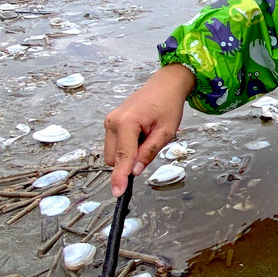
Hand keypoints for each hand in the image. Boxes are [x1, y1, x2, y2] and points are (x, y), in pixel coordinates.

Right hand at [103, 64, 194, 195]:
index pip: (123, 157)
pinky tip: (140, 134)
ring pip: (113, 154)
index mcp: (127, 122)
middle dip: (130, 161)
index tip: (117, 191)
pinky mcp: (110, 123)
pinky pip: (115, 145)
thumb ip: (149, 152)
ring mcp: (109, 121)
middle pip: (114, 159)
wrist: (165, 85)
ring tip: (146, 136)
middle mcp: (113, 121)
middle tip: (150, 144)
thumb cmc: (168, 104)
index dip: (121, 176)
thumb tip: (135, 171)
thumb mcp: (166, 131)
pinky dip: (127, 146)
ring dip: (128, 153)